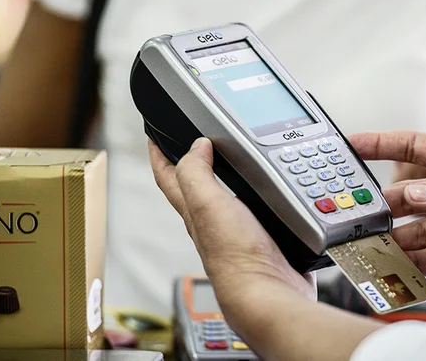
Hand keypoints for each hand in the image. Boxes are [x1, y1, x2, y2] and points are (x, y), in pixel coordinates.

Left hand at [150, 138, 381, 360]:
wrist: (270, 292)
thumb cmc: (237, 258)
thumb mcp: (208, 204)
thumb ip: (197, 172)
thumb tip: (196, 145)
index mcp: (194, 210)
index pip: (167, 176)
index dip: (157, 152)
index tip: (154, 133)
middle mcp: (212, 220)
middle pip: (194, 185)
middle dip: (191, 161)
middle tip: (192, 140)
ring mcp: (238, 229)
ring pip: (227, 195)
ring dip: (229, 176)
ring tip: (233, 157)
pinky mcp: (264, 236)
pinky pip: (258, 207)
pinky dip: (262, 193)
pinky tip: (271, 189)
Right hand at [352, 131, 425, 274]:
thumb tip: (412, 196)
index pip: (418, 146)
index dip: (383, 143)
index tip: (350, 143)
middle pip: (413, 195)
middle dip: (387, 205)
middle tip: (360, 216)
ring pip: (421, 229)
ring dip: (398, 240)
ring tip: (374, 249)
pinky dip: (417, 265)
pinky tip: (399, 269)